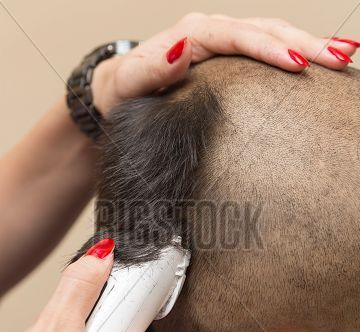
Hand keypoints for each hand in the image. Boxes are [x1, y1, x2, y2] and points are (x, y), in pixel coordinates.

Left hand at [93, 13, 358, 112]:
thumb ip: (149, 69)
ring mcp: (223, 47)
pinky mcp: (229, 63)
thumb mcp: (128, 83)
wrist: (120, 94)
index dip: (267, 47)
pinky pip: (265, 53)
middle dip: (303, 42)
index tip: (295, 62)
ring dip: (308, 45)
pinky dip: (293, 55)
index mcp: (192, 36)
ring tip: (344, 56)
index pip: (236, 36)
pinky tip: (316, 66)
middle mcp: (211, 34)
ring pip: (272, 36)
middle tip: (341, 57)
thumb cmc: (123, 92)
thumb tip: (180, 49)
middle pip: (264, 30)